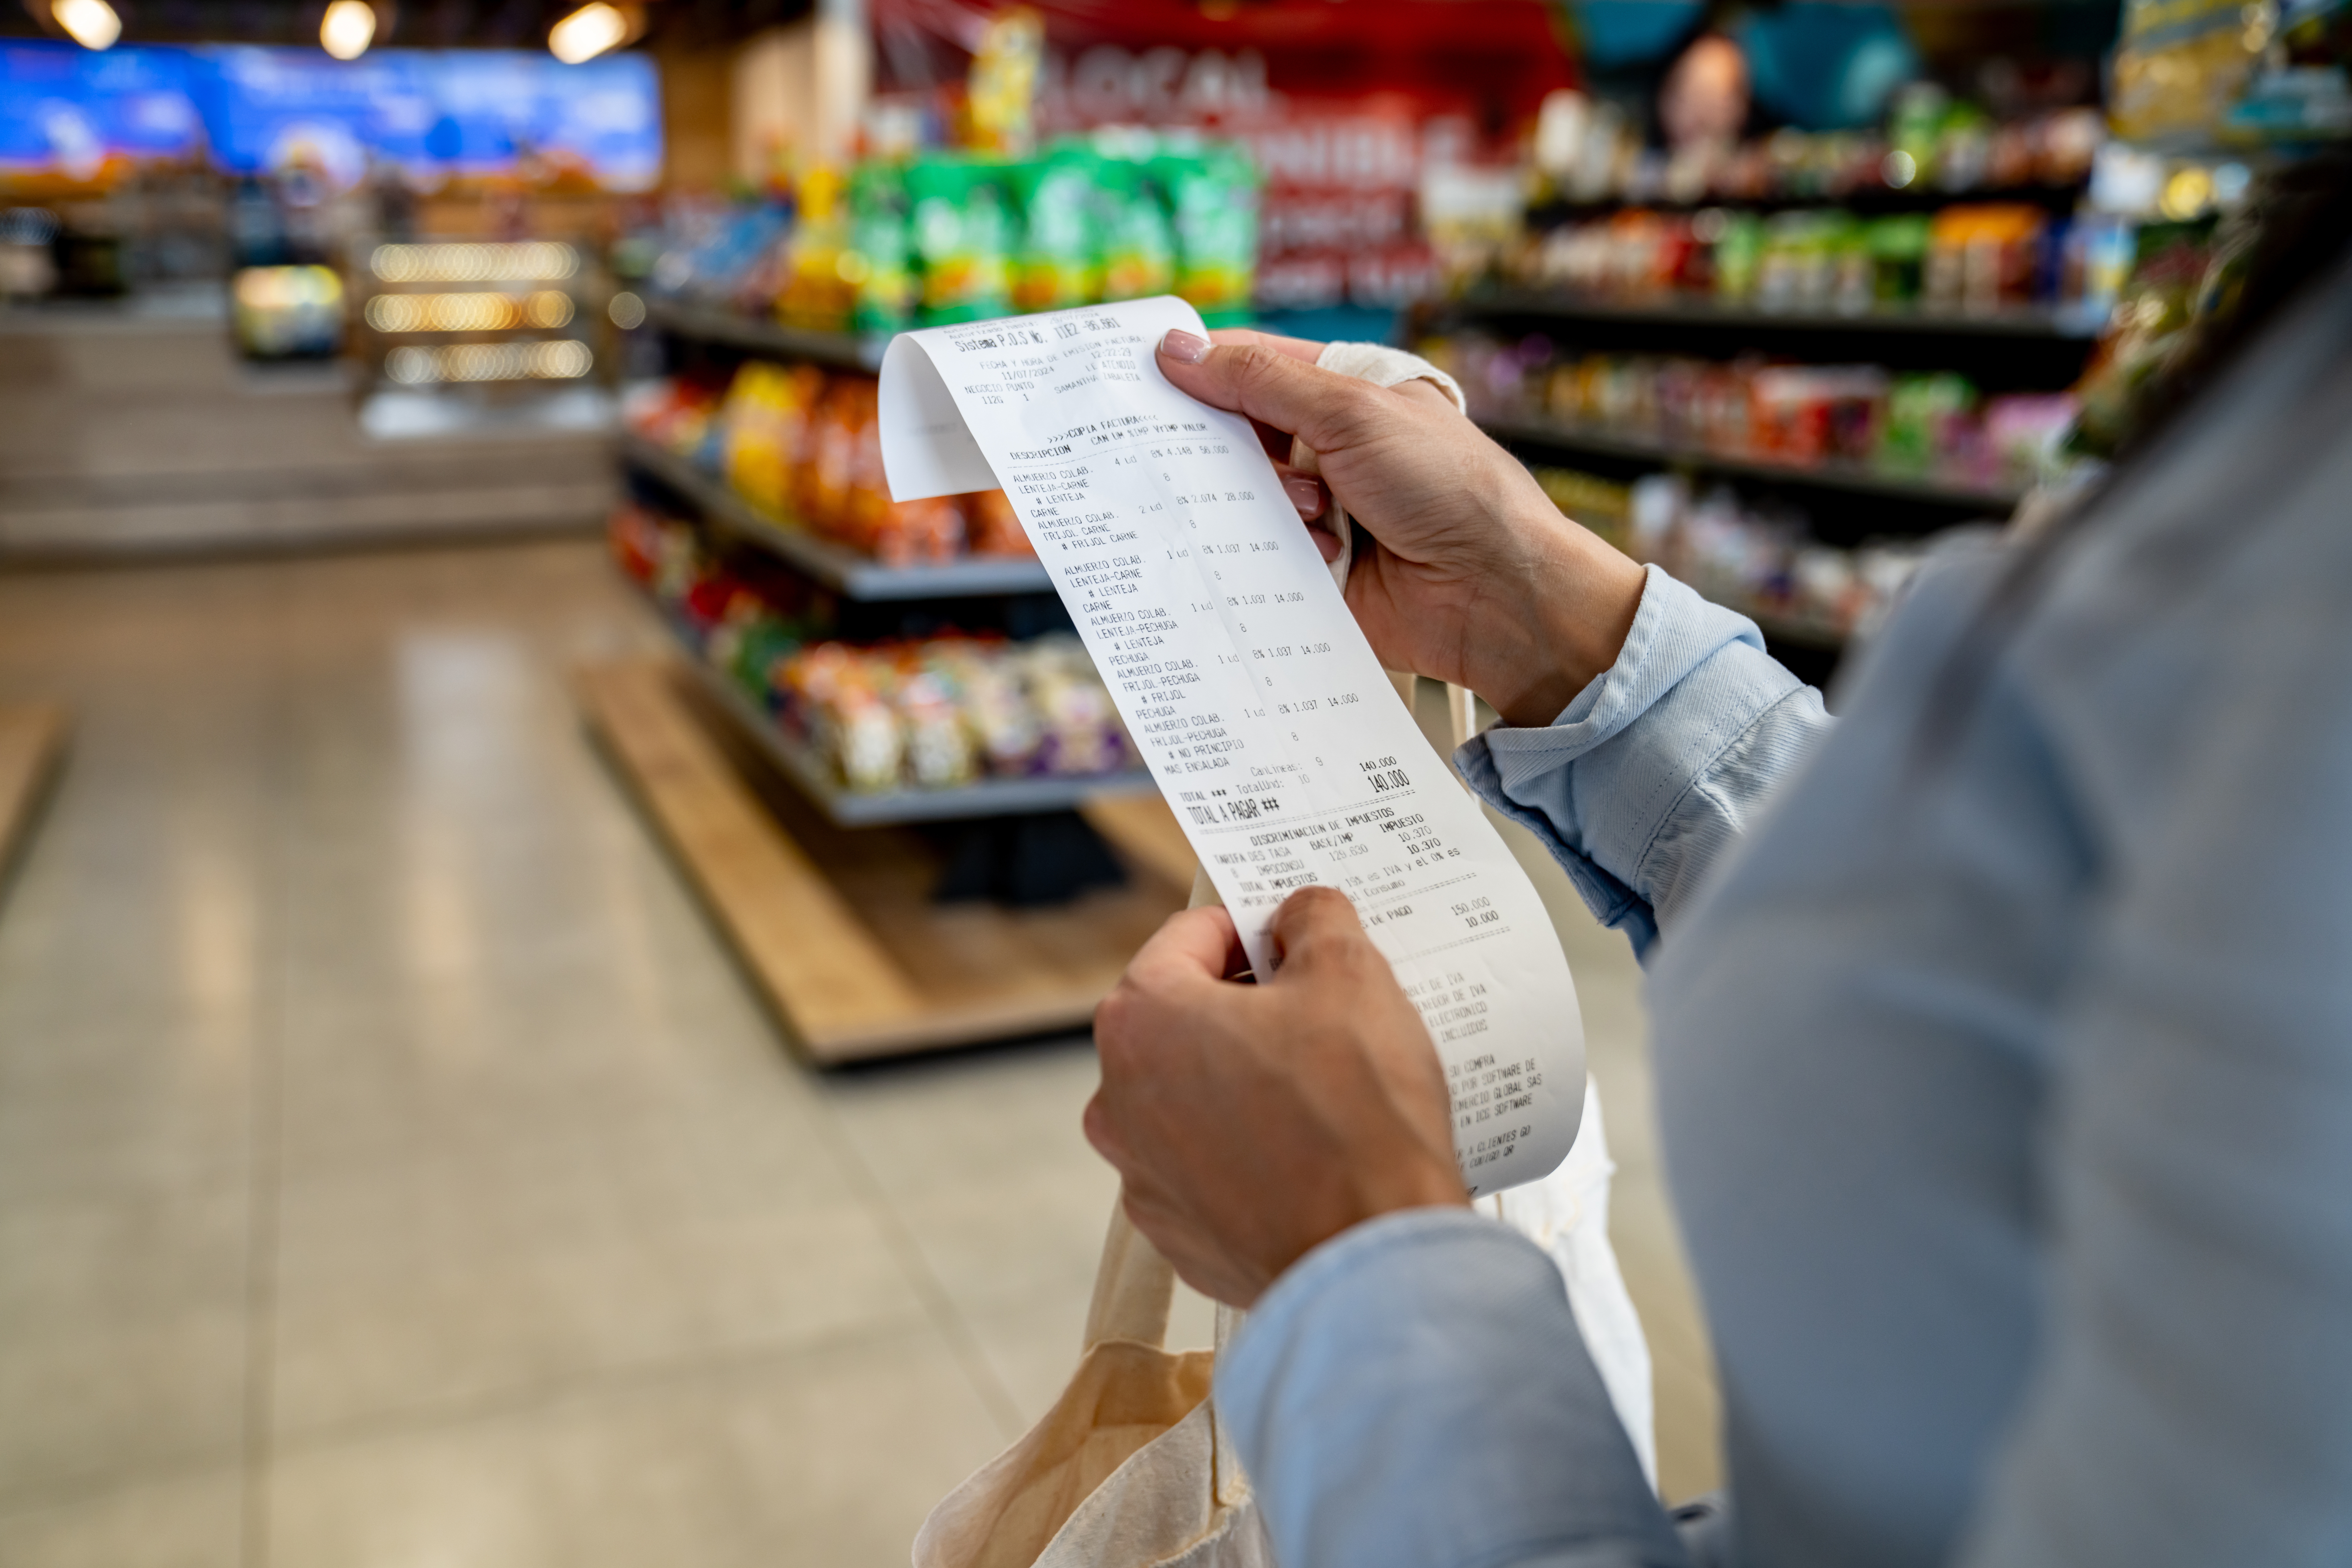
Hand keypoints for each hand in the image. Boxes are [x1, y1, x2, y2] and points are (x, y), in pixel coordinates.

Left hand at [1085, 887, 1468, 1306]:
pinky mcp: (1180, 1236)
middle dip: (1249, 1008)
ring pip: (1196, 1098)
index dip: (1252, 929)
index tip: (1298, 942)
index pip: (1189, 937)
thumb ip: (1316, 919)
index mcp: (1141, 1021)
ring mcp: (1143, 1178)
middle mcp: (1119, 1101)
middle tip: (1324, 1014)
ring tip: (1327, 1092)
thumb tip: (1300, 913)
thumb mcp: (1351, 974)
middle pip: (1185, 1021)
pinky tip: (1313, 1156)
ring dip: (1248, 1083)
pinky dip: (1253, 1155)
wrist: (1372, 1259)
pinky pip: (1213, 1170)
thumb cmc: (1355, 1114)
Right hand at [1160, 327, 1648, 728]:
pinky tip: (1315, 554)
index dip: (1200, 368)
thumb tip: (1179, 349)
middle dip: (1219, 446)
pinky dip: (1273, 555)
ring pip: (1243, 499)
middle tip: (1193, 451)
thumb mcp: (1351, 411)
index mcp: (1346, 393)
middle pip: (1238, 436)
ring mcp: (1322, 511)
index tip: (1145, 373)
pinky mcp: (1315, 569)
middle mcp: (1330, 448)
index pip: (1253, 367)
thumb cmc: (1446, 486)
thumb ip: (1260, 381)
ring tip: (1316, 513)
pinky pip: (1260, 557)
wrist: (1494, 592)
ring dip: (1264, 504)